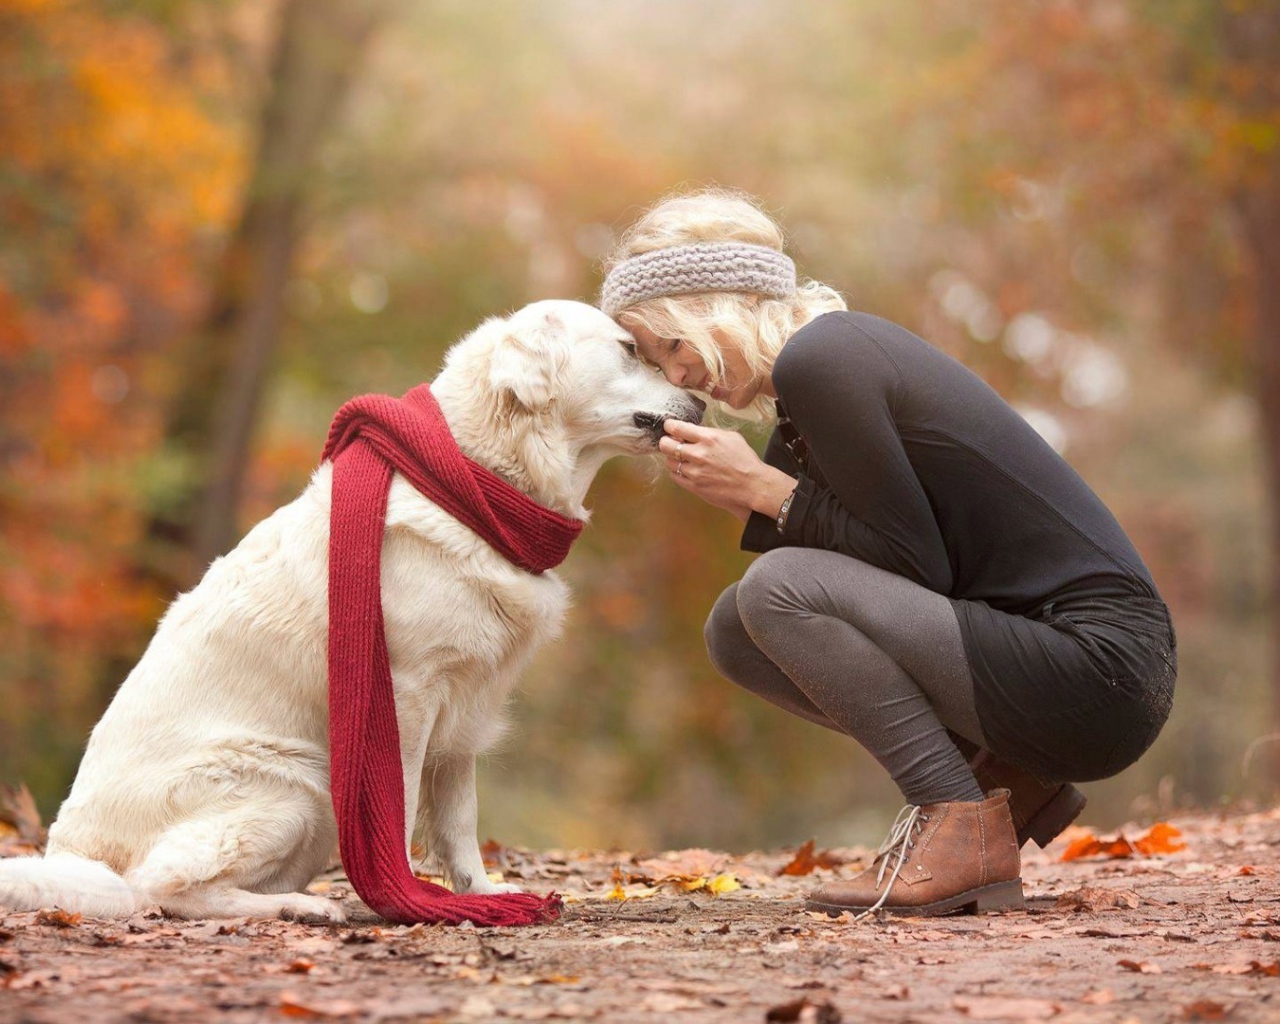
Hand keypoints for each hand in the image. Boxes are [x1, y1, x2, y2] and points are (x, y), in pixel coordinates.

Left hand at [658, 419, 796, 522]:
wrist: (752, 486)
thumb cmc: (745, 461)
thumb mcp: (731, 437)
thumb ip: (710, 432)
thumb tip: (693, 431)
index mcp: (708, 438)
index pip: (677, 428)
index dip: (669, 426)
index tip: (669, 427)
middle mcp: (698, 454)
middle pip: (666, 445)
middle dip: (666, 442)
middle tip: (670, 442)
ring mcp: (694, 472)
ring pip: (669, 462)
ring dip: (673, 458)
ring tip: (682, 458)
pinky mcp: (694, 486)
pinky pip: (675, 476)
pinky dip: (677, 472)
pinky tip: (686, 469)